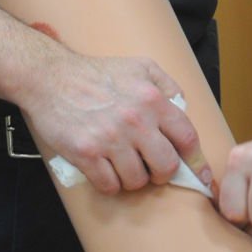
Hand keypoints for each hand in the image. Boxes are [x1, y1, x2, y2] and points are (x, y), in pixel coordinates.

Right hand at [20, 48, 211, 195]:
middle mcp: (135, 120)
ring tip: (122, 164)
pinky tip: (103, 169)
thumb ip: (167, 85)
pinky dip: (109, 183)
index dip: (197, 163)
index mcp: (152, 99)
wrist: (50, 78)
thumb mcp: (139, 66)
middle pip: (167, 167)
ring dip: (132, 178)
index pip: (188, 139)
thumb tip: (184, 109)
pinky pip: (109, 185)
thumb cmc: (96, 74)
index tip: (200, 177)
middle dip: (161, 173)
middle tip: (150, 167)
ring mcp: (110, 138)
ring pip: (137, 180)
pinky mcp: (86, 153)